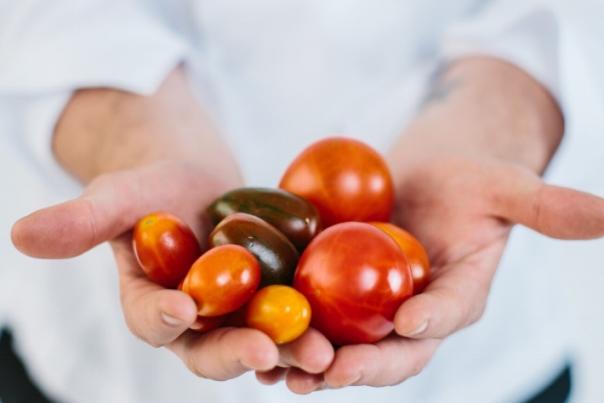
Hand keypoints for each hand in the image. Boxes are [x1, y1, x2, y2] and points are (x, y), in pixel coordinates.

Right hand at [11, 65, 335, 382]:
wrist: (197, 182)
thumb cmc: (152, 186)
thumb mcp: (120, 196)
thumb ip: (81, 220)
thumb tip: (20, 234)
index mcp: (154, 304)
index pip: (153, 320)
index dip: (163, 317)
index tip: (182, 309)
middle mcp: (197, 322)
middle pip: (214, 346)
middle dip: (239, 350)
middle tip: (269, 350)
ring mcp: (239, 314)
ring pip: (263, 338)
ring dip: (291, 348)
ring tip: (322, 351)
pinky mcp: (275, 299)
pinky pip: (297, 316)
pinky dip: (317, 324)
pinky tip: (345, 328)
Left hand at [263, 57, 603, 392]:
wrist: (426, 176)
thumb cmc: (468, 178)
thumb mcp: (502, 185)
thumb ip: (544, 206)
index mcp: (458, 295)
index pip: (450, 315)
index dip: (434, 319)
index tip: (412, 321)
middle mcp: (416, 314)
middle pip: (392, 349)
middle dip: (363, 365)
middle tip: (328, 372)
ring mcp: (374, 310)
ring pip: (346, 345)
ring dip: (315, 363)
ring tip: (281, 373)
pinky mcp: (338, 295)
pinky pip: (314, 321)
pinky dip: (289, 334)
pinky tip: (259, 342)